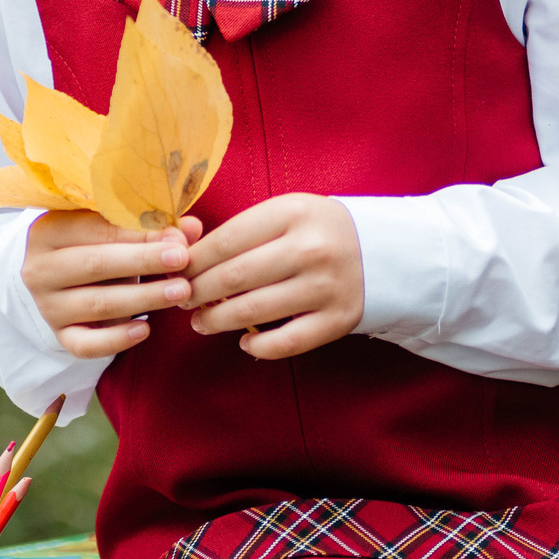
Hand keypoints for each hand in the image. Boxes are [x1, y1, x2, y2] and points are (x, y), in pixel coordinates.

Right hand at [23, 211, 202, 359]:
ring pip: (97, 304)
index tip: (177, 237)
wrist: (57, 279)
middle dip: (143, 262)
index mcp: (48, 230)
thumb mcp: (111, 228)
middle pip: (95, 265)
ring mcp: (48, 306)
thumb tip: (191, 228)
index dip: (138, 233)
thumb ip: (150, 226)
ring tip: (180, 292)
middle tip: (182, 260)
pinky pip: (86, 345)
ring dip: (143, 298)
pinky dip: (116, 340)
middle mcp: (41, 269)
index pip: (96, 229)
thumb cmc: (92, 245)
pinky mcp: (59, 335)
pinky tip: (145, 330)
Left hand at [180, 193, 363, 361]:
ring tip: (202, 321)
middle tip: (183, 299)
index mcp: (293, 212)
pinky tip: (244, 341)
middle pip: (234, 276)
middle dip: (198, 292)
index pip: (226, 240)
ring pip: (253, 311)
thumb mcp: (285, 212)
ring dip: (217, 320)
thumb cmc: (316, 231)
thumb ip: (240, 230)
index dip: (192, 262)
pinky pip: (285, 342)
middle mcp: (311, 248)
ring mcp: (326, 286)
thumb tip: (184, 256)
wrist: (382, 249)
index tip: (176, 272)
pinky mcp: (338, 319)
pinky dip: (257, 347)